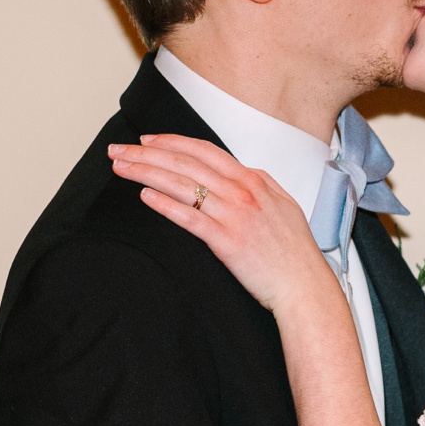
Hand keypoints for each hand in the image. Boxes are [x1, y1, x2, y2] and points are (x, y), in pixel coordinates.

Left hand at [108, 134, 336, 313]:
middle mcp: (243, 192)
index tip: (147, 140)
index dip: (172, 142)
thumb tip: (239, 173)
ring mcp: (234, 215)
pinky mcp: (227, 241)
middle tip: (119, 150)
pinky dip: (165, 205)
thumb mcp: (283, 205)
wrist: (305, 285)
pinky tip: (145, 197)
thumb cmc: (295, 252)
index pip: (205, 151)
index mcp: (255, 181)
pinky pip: (190, 218)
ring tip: (121, 168)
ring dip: (147, 173)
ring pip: (183, 185)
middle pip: (186, 163)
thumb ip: (259, 186)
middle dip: (147, 153)